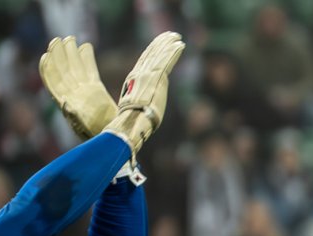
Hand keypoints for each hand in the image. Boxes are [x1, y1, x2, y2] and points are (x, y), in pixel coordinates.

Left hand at [39, 37, 116, 138]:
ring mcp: (85, 90)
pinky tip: (86, 46)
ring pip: (76, 68)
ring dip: (71, 53)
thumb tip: (65, 102)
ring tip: (70, 38)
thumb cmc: (97, 136)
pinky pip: (90, 71)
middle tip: (57, 40)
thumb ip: (74, 116)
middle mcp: (74, 94)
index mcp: (66, 103)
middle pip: (63, 71)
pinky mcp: (97, 89)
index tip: (46, 55)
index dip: (48, 69)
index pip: (53, 82)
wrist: (114, 139)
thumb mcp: (83, 129)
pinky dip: (88, 59)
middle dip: (58, 55)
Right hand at [104, 31, 185, 153]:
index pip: (143, 61)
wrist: (132, 123)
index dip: (151, 51)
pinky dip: (174, 52)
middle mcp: (140, 74)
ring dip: (169, 44)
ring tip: (177, 36)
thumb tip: (144, 113)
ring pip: (160, 55)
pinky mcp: (158, 78)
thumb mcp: (133, 110)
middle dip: (160, 43)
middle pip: (152, 54)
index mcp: (133, 80)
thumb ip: (140, 104)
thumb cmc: (130, 123)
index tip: (157, 44)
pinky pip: (167, 61)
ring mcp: (149, 75)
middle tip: (169, 35)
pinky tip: (181, 45)